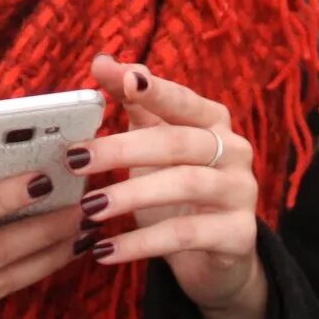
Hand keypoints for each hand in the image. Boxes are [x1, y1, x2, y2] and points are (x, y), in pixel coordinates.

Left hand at [73, 55, 268, 318]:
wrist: (217, 256)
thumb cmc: (177, 189)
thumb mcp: (154, 143)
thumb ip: (133, 103)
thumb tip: (103, 62)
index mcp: (213, 121)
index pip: (182, 100)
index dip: (154, 89)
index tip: (123, 78)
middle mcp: (234, 151)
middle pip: (177, 142)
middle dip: (123, 148)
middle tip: (76, 159)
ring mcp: (241, 192)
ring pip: (185, 185)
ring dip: (131, 195)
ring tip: (90, 207)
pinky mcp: (239, 234)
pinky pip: (186, 234)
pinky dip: (141, 243)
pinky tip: (105, 251)